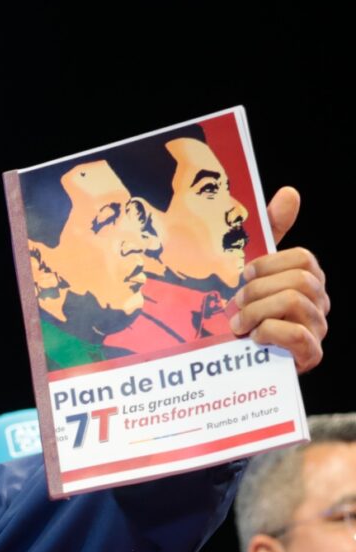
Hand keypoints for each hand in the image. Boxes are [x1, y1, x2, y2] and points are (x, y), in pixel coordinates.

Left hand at [229, 188, 329, 372]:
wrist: (230, 359)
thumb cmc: (244, 309)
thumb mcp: (252, 269)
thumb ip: (271, 232)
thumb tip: (290, 192)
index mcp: (308, 279)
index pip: (303, 258)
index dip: (269, 264)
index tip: (243, 275)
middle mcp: (319, 303)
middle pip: (300, 280)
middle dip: (258, 290)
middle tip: (236, 304)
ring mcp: (317, 330)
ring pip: (294, 302)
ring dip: (256, 312)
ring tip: (238, 325)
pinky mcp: (310, 355)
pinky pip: (297, 335)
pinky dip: (269, 333)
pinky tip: (254, 339)